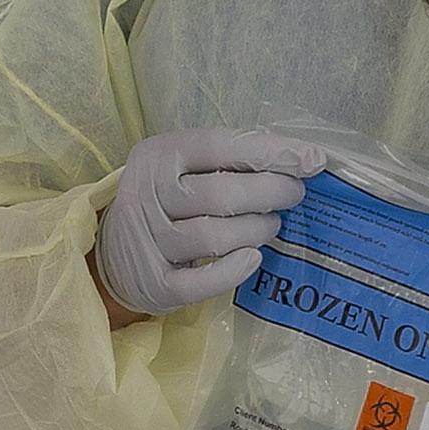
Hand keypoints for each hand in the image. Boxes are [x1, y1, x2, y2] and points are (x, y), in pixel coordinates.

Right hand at [97, 127, 330, 313]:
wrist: (117, 251)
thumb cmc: (170, 201)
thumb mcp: (186, 167)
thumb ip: (232, 159)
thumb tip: (303, 160)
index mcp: (158, 155)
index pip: (220, 146)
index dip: (270, 152)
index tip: (311, 160)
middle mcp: (146, 194)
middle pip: (221, 193)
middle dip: (270, 192)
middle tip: (293, 195)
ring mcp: (148, 241)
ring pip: (215, 237)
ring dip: (256, 230)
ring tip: (271, 225)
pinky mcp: (154, 283)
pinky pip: (202, 282)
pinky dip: (234, 270)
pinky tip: (253, 258)